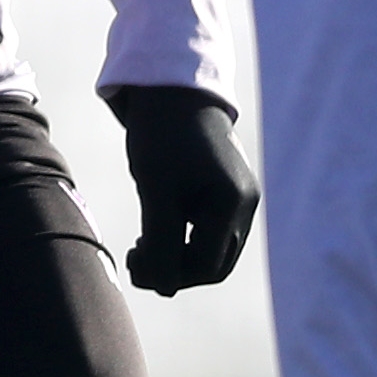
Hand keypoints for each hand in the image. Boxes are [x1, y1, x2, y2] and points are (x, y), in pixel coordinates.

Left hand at [100, 83, 259, 294]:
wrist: (172, 89)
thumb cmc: (161, 135)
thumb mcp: (155, 189)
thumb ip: (160, 240)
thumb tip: (163, 288)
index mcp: (232, 203)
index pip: (206, 267)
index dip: (168, 275)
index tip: (132, 261)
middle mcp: (245, 204)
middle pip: (214, 264)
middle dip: (174, 269)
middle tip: (135, 257)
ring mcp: (240, 197)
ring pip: (212, 249)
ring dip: (178, 255)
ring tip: (143, 242)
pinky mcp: (229, 190)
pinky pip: (210, 229)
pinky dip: (184, 237)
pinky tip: (157, 225)